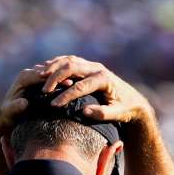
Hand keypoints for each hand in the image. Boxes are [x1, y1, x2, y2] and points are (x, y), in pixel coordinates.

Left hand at [0, 63, 76, 134]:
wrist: (8, 114)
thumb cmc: (9, 114)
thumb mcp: (9, 112)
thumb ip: (15, 107)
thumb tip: (24, 103)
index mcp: (24, 77)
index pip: (42, 75)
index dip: (56, 79)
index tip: (70, 84)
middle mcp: (30, 73)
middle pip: (50, 72)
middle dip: (64, 77)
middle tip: (79, 82)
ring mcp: (36, 75)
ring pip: (53, 74)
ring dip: (65, 78)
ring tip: (79, 84)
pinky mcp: (41, 80)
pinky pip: (54, 78)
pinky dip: (63, 82)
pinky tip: (75, 87)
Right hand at [39, 55, 153, 124]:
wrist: (133, 100)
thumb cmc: (125, 110)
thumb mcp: (117, 114)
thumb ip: (102, 114)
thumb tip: (84, 111)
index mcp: (104, 79)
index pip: (80, 86)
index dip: (66, 95)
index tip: (54, 105)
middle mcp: (97, 68)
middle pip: (72, 67)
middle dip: (55, 78)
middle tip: (44, 91)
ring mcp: (92, 65)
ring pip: (69, 60)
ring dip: (54, 67)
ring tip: (40, 77)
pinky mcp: (88, 66)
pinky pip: (69, 61)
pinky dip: (57, 64)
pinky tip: (46, 72)